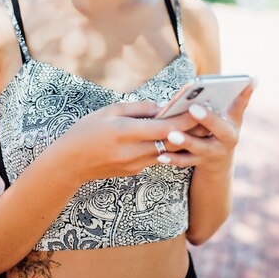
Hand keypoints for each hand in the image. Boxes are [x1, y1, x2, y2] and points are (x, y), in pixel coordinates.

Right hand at [58, 99, 200, 182]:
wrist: (70, 163)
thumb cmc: (87, 131)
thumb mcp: (109, 111)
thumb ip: (138, 108)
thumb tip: (163, 106)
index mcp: (125, 133)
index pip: (163, 127)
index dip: (184, 119)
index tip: (200, 108)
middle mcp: (133, 152)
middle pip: (170, 141)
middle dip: (191, 129)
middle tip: (209, 117)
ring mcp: (135, 164)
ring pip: (166, 150)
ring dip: (182, 139)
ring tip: (199, 125)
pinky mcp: (135, 171)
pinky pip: (157, 156)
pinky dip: (167, 146)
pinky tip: (177, 137)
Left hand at [155, 79, 256, 171]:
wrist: (220, 161)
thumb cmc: (224, 129)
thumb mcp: (234, 117)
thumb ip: (240, 100)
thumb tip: (253, 78)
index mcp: (229, 132)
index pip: (221, 123)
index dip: (209, 117)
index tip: (194, 107)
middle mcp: (221, 146)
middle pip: (207, 140)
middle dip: (198, 128)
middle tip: (188, 113)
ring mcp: (208, 156)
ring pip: (194, 152)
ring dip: (182, 144)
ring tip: (169, 135)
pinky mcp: (196, 164)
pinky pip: (183, 162)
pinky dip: (172, 159)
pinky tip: (160, 155)